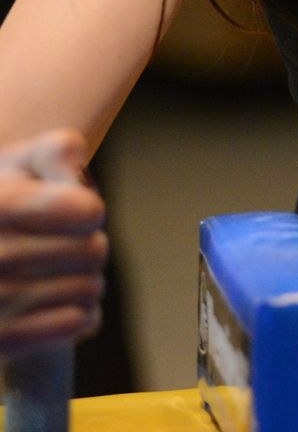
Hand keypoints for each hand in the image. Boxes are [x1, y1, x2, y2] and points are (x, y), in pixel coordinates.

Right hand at [0, 130, 107, 358]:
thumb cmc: (6, 201)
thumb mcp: (22, 164)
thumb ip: (56, 150)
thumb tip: (73, 159)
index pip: (88, 213)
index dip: (88, 211)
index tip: (70, 212)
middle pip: (94, 252)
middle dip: (91, 247)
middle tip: (66, 248)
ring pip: (89, 289)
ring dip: (88, 282)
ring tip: (62, 275)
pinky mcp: (0, 341)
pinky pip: (73, 324)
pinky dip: (80, 316)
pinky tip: (63, 305)